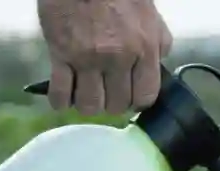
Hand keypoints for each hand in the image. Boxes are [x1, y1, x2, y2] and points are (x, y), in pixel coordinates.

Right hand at [37, 0, 172, 115]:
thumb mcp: (150, 16)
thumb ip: (158, 43)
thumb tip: (159, 67)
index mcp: (143, 48)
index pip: (144, 97)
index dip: (136, 102)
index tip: (130, 98)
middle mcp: (118, 57)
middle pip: (116, 106)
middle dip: (111, 103)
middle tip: (106, 93)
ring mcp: (88, 58)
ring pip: (89, 106)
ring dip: (87, 105)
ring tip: (85, 94)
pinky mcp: (61, 53)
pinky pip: (60, 93)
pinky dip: (60, 101)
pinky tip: (63, 97)